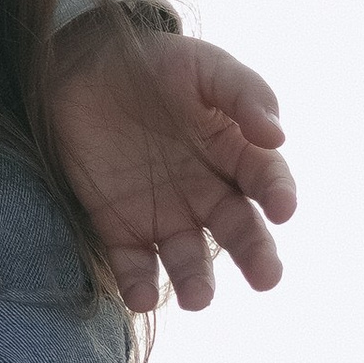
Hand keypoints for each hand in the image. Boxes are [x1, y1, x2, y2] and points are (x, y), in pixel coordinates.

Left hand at [45, 25, 293, 311]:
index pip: (267, 180)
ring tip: (198, 298)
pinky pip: (132, 263)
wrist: (81, 63)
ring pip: (188, 258)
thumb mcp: (203, 65)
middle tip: (266, 277)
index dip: (278, 193)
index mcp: (235, 153)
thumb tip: (277, 134)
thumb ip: (243, 92)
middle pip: (238, 232)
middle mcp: (207, 193)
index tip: (282, 208)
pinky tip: (141, 295)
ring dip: (196, 282)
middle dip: (254, 255)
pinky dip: (138, 284)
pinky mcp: (119, 226)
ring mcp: (165, 213)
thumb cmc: (154, 63)